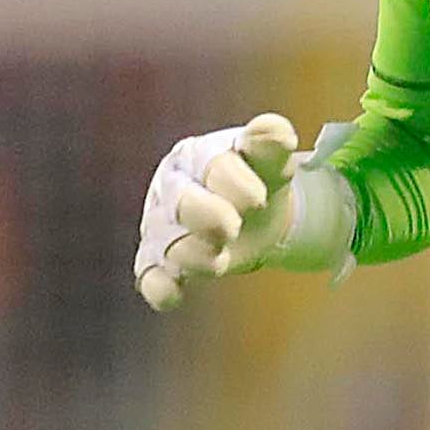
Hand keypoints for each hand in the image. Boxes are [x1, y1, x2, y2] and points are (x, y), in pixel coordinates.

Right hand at [134, 114, 353, 309]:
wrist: (252, 210)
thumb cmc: (256, 176)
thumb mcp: (268, 159)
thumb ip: (271, 142)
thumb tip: (278, 134)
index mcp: (198, 155)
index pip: (212, 165)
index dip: (235, 183)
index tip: (259, 200)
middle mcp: (173, 188)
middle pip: (182, 202)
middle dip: (207, 216)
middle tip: (232, 229)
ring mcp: (162, 226)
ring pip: (168, 243)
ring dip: (193, 256)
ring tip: (220, 262)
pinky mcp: (158, 262)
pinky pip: (150, 276)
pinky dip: (159, 287)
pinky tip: (172, 296)